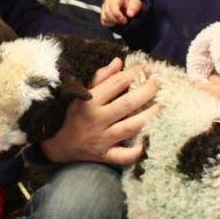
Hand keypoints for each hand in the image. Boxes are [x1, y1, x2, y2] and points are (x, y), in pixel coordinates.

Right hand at [41, 57, 160, 164]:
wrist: (57, 145)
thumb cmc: (72, 114)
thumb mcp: (81, 93)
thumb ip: (100, 77)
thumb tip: (119, 62)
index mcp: (89, 101)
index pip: (116, 84)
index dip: (133, 74)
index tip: (146, 68)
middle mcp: (96, 120)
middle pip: (127, 104)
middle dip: (147, 91)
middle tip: (160, 82)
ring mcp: (101, 139)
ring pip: (129, 128)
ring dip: (148, 116)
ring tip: (162, 106)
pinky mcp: (104, 156)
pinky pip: (121, 156)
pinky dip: (134, 152)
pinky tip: (146, 143)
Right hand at [100, 0, 141, 26]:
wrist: (128, 4)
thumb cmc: (131, 3)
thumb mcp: (136, 4)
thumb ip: (134, 8)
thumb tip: (130, 14)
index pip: (113, 6)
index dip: (118, 15)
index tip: (125, 20)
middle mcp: (108, 0)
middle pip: (107, 12)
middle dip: (116, 20)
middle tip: (124, 22)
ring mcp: (104, 6)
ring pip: (105, 18)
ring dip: (113, 22)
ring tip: (121, 21)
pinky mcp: (103, 13)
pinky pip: (104, 21)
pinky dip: (110, 24)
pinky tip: (117, 22)